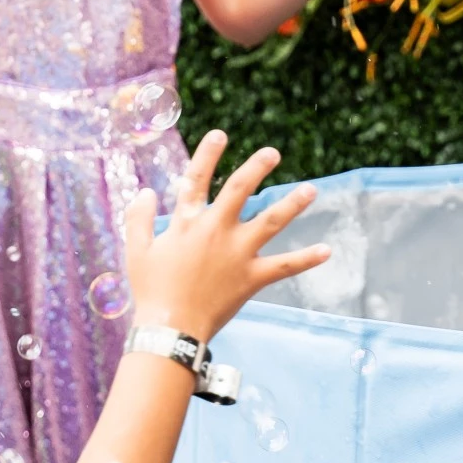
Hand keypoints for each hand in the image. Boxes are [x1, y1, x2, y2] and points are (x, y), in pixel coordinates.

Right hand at [124, 130, 326, 343]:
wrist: (171, 328)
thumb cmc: (150, 290)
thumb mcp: (136, 250)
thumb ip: (138, 217)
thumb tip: (144, 192)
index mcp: (188, 222)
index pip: (197, 179)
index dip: (208, 154)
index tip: (221, 134)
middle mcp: (216, 230)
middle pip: (240, 190)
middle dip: (257, 167)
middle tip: (273, 153)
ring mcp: (237, 253)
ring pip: (270, 222)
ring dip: (292, 204)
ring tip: (311, 190)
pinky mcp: (251, 278)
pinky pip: (284, 266)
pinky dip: (306, 259)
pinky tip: (326, 250)